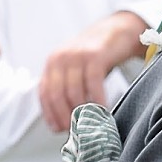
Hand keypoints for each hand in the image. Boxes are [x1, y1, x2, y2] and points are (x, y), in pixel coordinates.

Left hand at [38, 11, 146, 131]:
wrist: (117, 30)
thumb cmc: (95, 55)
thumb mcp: (74, 68)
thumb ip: (66, 87)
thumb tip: (64, 119)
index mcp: (52, 63)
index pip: (44, 93)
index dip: (50, 114)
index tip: (58, 129)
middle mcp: (60, 58)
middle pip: (57, 94)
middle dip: (65, 117)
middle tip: (75, 131)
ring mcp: (77, 56)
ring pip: (74, 91)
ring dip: (82, 112)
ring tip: (91, 125)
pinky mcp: (95, 56)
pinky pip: (93, 84)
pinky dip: (98, 101)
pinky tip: (103, 111)